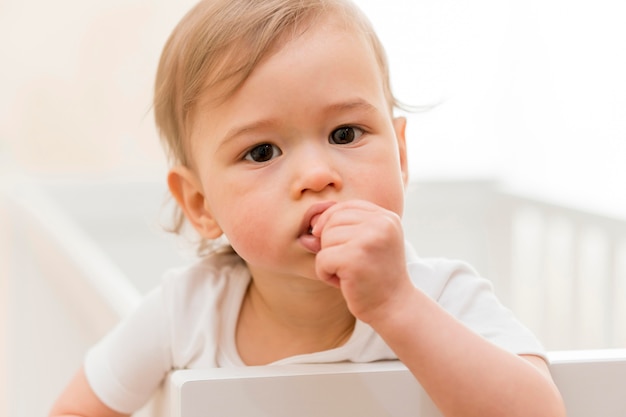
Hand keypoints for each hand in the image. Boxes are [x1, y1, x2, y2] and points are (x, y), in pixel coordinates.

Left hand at [312, 200, 412, 322]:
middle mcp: (381, 223)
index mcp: (386, 217)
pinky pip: (322, 259)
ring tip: (346, 274)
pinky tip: (342, 283)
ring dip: (328, 259)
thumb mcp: (363, 248)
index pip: (346, 206)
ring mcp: (369, 239)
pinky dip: (325, 273)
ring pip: (325, 238)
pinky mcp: (355, 258)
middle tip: (344, 264)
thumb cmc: (376, 278)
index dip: (330, 220)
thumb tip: (306, 233)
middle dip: (329, 242)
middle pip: (333, 220)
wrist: (395, 307)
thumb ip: (339, 233)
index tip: (328, 240)